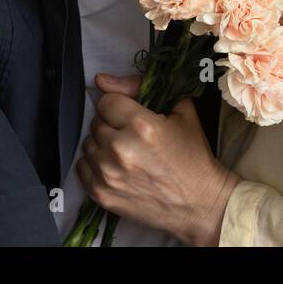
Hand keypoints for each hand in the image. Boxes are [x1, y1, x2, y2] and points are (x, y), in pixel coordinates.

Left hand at [77, 74, 238, 246]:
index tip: (130, 114)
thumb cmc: (194, 157)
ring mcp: (108, 174)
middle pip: (96, 122)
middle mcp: (120, 149)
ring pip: (88, 143)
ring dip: (102, 144)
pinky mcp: (102, 195)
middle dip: (112, 124)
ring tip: (124, 151)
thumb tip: (102, 79)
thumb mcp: (181, 112)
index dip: (119, 104)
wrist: (200, 204)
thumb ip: (140, 87)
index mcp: (141, 125)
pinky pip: (82, 167)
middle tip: (131, 134)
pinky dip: (95, 164)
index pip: (107, 100)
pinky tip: (114, 166)